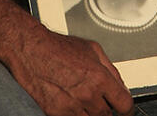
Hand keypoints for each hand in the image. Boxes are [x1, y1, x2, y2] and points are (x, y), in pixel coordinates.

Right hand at [6, 24, 133, 115]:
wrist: (31, 50)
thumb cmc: (58, 47)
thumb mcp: (92, 49)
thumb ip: (111, 69)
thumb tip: (120, 86)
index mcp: (99, 78)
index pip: (125, 105)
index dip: (126, 109)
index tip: (123, 110)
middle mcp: (88, 95)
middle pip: (107, 115)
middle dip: (104, 106)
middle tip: (95, 96)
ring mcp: (72, 108)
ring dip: (89, 112)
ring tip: (80, 96)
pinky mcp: (57, 114)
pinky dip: (74, 113)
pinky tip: (69, 100)